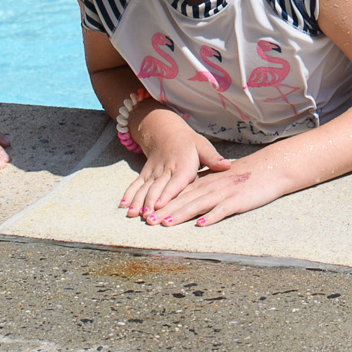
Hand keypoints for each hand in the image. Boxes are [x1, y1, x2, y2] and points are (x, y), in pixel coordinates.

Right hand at [120, 106, 219, 220]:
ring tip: (134, 215)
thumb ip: (213, 158)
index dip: (167, 194)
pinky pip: (136, 185)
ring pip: (144, 188)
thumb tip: (227, 165)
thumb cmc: (189, 144)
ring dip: (138, 202)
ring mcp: (153, 173)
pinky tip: (124, 206)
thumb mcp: (203, 146)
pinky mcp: (145, 174)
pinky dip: (129, 195)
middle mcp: (165, 170)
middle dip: (151, 204)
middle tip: (148, 218)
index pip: (175, 182)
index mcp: (182, 166)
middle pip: (156, 188)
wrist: (166, 132)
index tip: (161, 205)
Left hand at [145, 151, 294, 227]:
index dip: (162, 202)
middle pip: (184, 200)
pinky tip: (201, 224)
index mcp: (205, 182)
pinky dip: (211, 217)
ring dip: (181, 214)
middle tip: (148, 221)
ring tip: (165, 223)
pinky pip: (222, 209)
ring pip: (198, 205)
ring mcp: (224, 193)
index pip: (179, 193)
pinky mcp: (238, 200)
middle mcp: (210, 187)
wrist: (269, 168)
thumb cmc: (244, 176)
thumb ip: (203, 188)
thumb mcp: (219, 179)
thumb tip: (186, 200)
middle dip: (164, 210)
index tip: (146, 212)